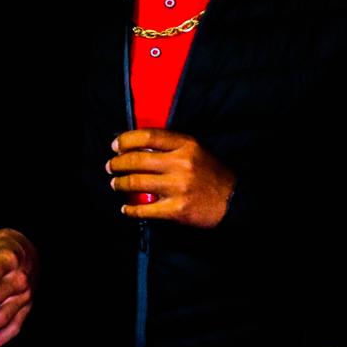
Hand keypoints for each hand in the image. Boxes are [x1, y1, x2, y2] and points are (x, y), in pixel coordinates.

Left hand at [107, 129, 236, 226]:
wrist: (236, 200)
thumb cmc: (212, 174)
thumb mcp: (196, 150)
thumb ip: (170, 146)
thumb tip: (136, 146)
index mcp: (186, 145)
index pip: (147, 136)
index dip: (125, 140)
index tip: (115, 146)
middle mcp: (181, 164)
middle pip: (136, 160)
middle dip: (117, 164)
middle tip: (111, 167)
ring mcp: (178, 187)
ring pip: (136, 183)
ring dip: (119, 184)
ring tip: (115, 185)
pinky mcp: (177, 209)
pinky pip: (144, 209)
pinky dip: (130, 210)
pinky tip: (125, 209)